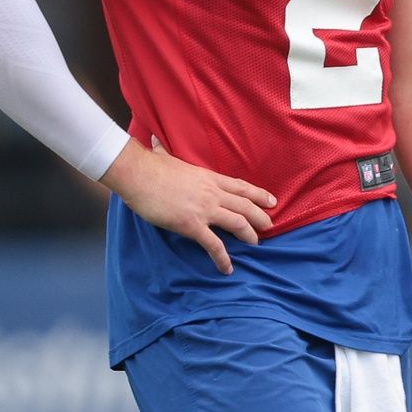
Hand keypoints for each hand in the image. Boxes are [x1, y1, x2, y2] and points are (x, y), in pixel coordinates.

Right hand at [98, 139, 274, 274]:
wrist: (138, 175)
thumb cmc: (149, 165)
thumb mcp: (166, 156)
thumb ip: (165, 152)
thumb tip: (155, 142)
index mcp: (209, 177)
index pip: (241, 186)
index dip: (259, 194)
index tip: (272, 201)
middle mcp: (213, 193)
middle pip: (246, 205)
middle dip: (260, 217)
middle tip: (270, 226)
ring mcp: (205, 209)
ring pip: (238, 223)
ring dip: (249, 235)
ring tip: (255, 244)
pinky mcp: (192, 225)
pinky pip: (213, 245)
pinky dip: (223, 258)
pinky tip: (227, 268)